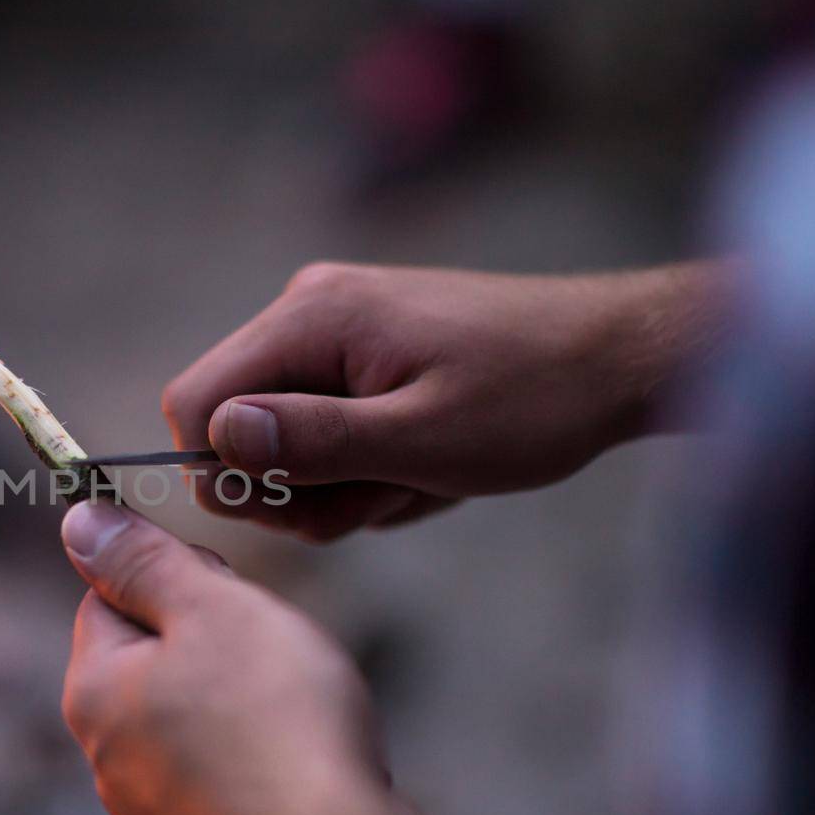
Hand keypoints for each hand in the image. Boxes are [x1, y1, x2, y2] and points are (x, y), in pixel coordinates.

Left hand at [60, 500, 476, 814]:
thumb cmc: (276, 722)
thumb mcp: (209, 609)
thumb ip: (141, 561)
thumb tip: (77, 518)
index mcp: (93, 691)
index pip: (108, 597)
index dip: (175, 577)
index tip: (232, 595)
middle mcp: (106, 759)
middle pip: (153, 660)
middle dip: (214, 642)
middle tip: (275, 654)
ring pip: (194, 718)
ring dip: (244, 701)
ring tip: (298, 714)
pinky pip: (227, 777)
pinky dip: (262, 760)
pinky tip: (304, 767)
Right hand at [162, 262, 728, 539]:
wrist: (620, 357)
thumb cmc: (533, 399)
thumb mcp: (423, 440)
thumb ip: (315, 440)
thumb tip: (219, 437)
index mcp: (311, 317)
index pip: (194, 402)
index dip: (225, 473)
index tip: (300, 505)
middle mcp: (308, 310)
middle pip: (234, 426)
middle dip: (298, 485)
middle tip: (384, 494)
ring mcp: (336, 329)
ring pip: (282, 437)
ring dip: (342, 482)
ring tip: (420, 477)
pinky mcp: (363, 351)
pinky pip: (324, 426)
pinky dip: (367, 463)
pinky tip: (428, 462)